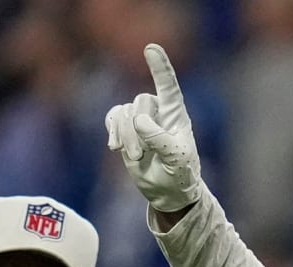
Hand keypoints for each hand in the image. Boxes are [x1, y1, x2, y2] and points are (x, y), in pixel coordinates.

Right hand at [105, 43, 201, 211]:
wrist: (168, 191)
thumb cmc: (180, 175)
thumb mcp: (175, 160)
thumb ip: (160, 140)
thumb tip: (139, 120)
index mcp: (176, 115)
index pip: (168, 86)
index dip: (160, 67)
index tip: (151, 48)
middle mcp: (158, 111)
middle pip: (140, 103)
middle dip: (137, 131)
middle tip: (141, 156)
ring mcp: (141, 117)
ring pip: (124, 112)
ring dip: (126, 137)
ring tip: (136, 157)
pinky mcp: (126, 126)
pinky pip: (112, 116)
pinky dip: (113, 131)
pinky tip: (115, 147)